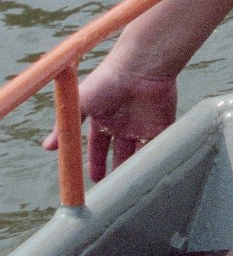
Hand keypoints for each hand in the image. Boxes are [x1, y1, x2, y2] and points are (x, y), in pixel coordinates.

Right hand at [43, 56, 177, 181]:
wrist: (140, 67)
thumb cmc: (107, 81)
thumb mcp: (81, 104)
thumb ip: (65, 127)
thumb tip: (47, 147)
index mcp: (104, 116)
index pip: (98, 144)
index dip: (96, 161)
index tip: (94, 179)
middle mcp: (123, 121)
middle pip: (120, 151)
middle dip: (115, 168)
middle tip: (111, 188)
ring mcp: (143, 122)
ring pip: (139, 152)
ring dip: (134, 168)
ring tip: (129, 187)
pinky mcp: (162, 123)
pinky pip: (159, 145)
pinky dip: (155, 159)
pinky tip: (148, 174)